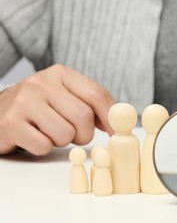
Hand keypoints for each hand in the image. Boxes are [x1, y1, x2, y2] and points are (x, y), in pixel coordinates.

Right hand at [0, 64, 115, 154]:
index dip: (111, 117)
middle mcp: (41, 82)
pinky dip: (43, 148)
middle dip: (83, 134)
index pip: (97, 94)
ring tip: (48, 132)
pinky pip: (44, 146)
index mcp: (60, 74)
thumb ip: (91, 104)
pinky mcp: (10, 123)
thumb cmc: (38, 108)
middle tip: (72, 134)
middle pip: (84, 117)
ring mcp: (23, 102)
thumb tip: (119, 120)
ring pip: (66, 134)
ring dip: (62, 142)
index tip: (115, 133)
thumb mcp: (64, 96)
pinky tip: (33, 137)